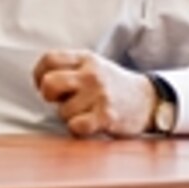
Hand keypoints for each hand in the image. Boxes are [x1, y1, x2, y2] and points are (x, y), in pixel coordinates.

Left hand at [33, 50, 155, 137]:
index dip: (39, 75)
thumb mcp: (92, 66)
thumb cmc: (112, 85)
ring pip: (62, 110)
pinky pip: (76, 126)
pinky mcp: (107, 116)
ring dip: (68, 116)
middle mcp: (92, 74)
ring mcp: (100, 95)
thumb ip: (68, 68)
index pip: (48, 60)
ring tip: (84, 111)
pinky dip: (77, 129)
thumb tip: (39, 81)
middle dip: (49, 96)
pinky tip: (87, 123)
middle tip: (60, 100)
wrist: (149, 101)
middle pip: (49, 83)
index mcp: (85, 58)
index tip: (43, 84)